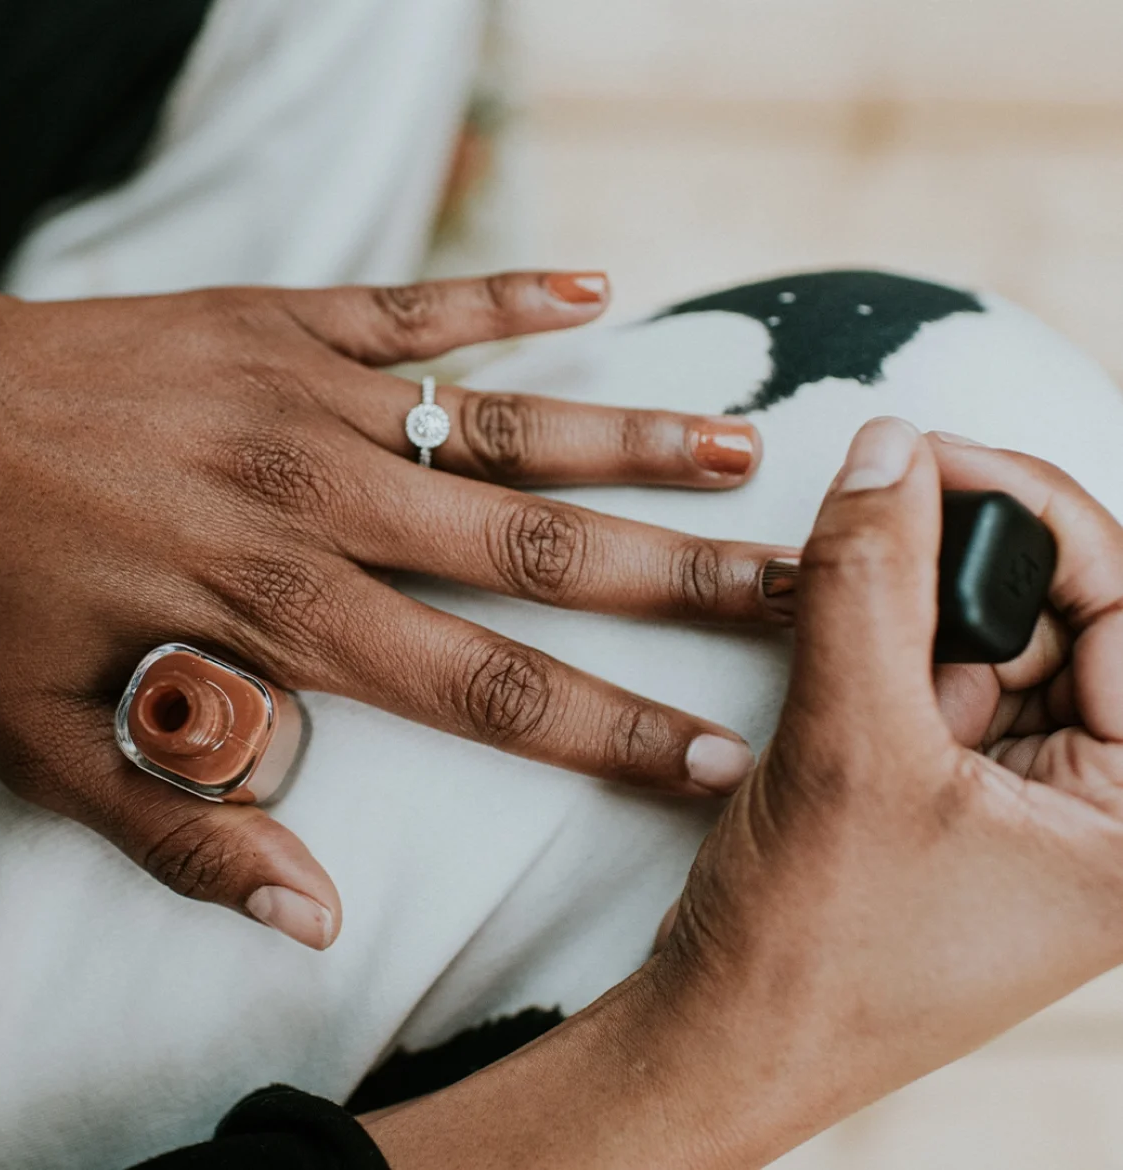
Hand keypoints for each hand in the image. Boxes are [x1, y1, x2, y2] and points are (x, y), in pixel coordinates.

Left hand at [0, 271, 789, 947]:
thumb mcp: (48, 741)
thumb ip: (188, 832)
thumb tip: (315, 916)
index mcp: (280, 610)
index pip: (485, 687)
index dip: (611, 730)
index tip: (720, 754)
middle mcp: (325, 499)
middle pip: (535, 550)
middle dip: (677, 581)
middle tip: (794, 590)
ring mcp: (316, 397)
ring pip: (506, 422)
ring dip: (631, 439)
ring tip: (743, 452)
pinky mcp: (292, 320)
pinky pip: (419, 304)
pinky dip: (508, 294)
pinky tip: (595, 285)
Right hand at [654, 418, 1122, 1163]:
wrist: (727, 1038)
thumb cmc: (809, 952)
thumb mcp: (845, 748)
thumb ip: (868, 583)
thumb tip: (887, 450)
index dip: (1032, 510)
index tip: (928, 455)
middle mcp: (1108, 807)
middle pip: (1062, 613)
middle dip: (956, 576)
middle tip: (868, 556)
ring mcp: (1037, 800)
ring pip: (992, 639)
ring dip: (908, 618)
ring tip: (840, 663)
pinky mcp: (969, 793)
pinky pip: (945, 681)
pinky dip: (887, 654)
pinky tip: (837, 684)